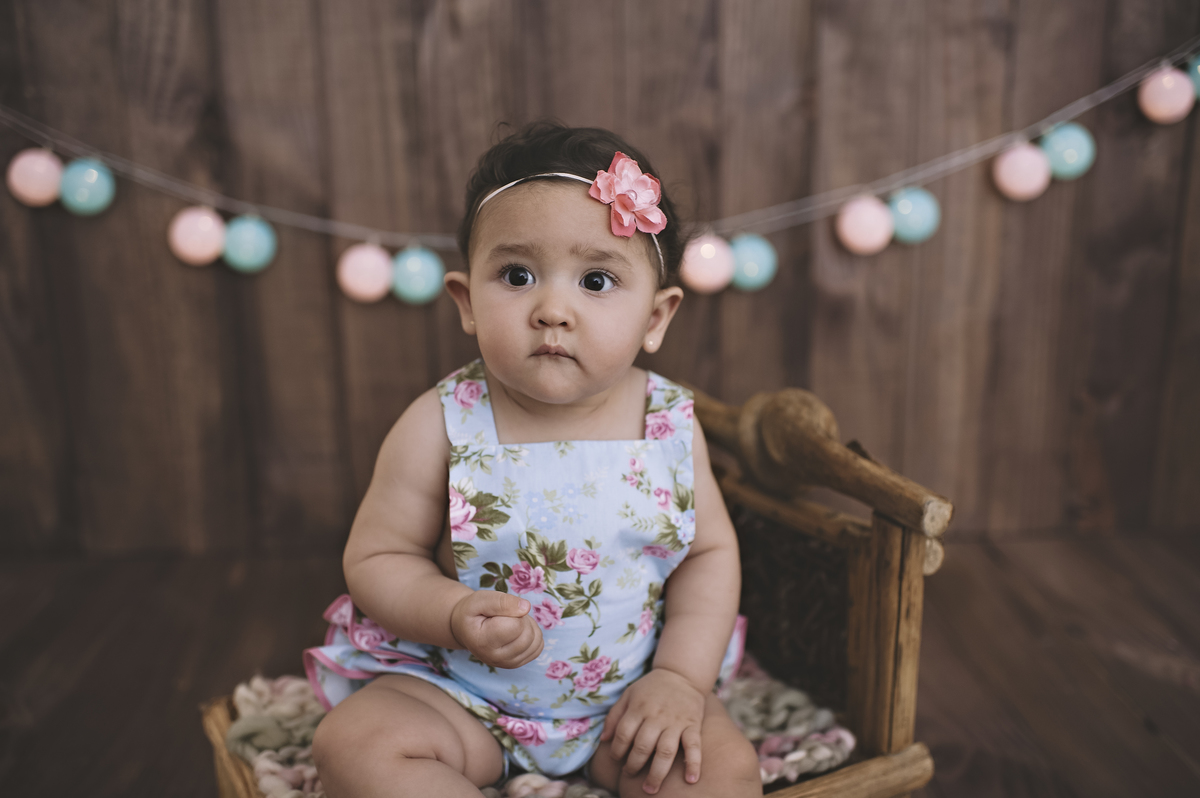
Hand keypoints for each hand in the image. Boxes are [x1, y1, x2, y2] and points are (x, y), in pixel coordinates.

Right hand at [450, 590, 542, 668]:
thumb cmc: (472, 612)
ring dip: (528, 625)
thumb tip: (526, 607)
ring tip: (509, 622)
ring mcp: (507, 664)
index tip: (497, 612)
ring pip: (536, 640)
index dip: (511, 611)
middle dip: (521, 618)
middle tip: (504, 616)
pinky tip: (516, 631)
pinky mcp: (517, 664)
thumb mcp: (480, 599)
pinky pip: (538, 647)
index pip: (516, 626)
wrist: (465, 629)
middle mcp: (496, 658)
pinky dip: (532, 635)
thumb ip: (501, 601)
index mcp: (483, 642)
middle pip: (528, 634)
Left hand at [600, 668, 705, 793]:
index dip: (617, 750)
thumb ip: (615, 716)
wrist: (681, 674)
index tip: (615, 760)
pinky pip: (694, 746)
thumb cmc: (651, 688)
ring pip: (665, 751)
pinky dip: (693, 763)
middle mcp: (657, 716)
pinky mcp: (693, 725)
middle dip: (633, 765)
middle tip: (629, 775)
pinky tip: (691, 779)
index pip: (624, 734)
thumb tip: (603, 739)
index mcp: (639, 708)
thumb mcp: (628, 694)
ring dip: (657, 772)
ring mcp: (676, 722)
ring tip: (650, 789)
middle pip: (643, 746)